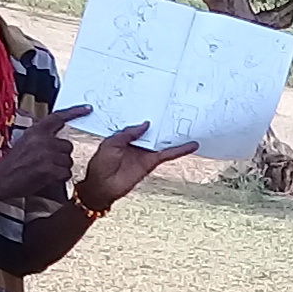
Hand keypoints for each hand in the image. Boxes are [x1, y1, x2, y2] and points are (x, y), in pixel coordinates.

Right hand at [0, 104, 83, 203]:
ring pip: (68, 160)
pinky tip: (47, 178)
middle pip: (68, 145)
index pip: (58, 117)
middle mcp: (42, 139)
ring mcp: (46, 154)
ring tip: (45, 171)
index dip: (74, 112)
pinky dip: (60, 178)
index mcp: (36, 131)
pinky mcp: (49, 169)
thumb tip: (59, 139)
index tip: (87, 109)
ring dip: (61, 168)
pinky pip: (66, 173)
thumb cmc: (14, 163)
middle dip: (62, 155)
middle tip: (48, 162)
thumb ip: (42, 137)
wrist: (1, 179)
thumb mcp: (25, 142)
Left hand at [77, 120, 198, 210]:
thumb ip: (128, 133)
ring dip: (175, 135)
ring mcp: (145, 153)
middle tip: (177, 110)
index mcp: (125, 138)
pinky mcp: (151, 163)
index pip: (139, 125)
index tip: (157, 106)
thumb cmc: (101, 164)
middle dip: (164, 122)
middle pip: (154, 131)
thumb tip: (145, 124)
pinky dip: (180, 151)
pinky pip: (167, 155)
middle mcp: (137, 144)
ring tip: (190, 124)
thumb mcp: (111, 142)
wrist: (102, 185)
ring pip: (163, 142)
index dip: (147, 116)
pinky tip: (191, 146)